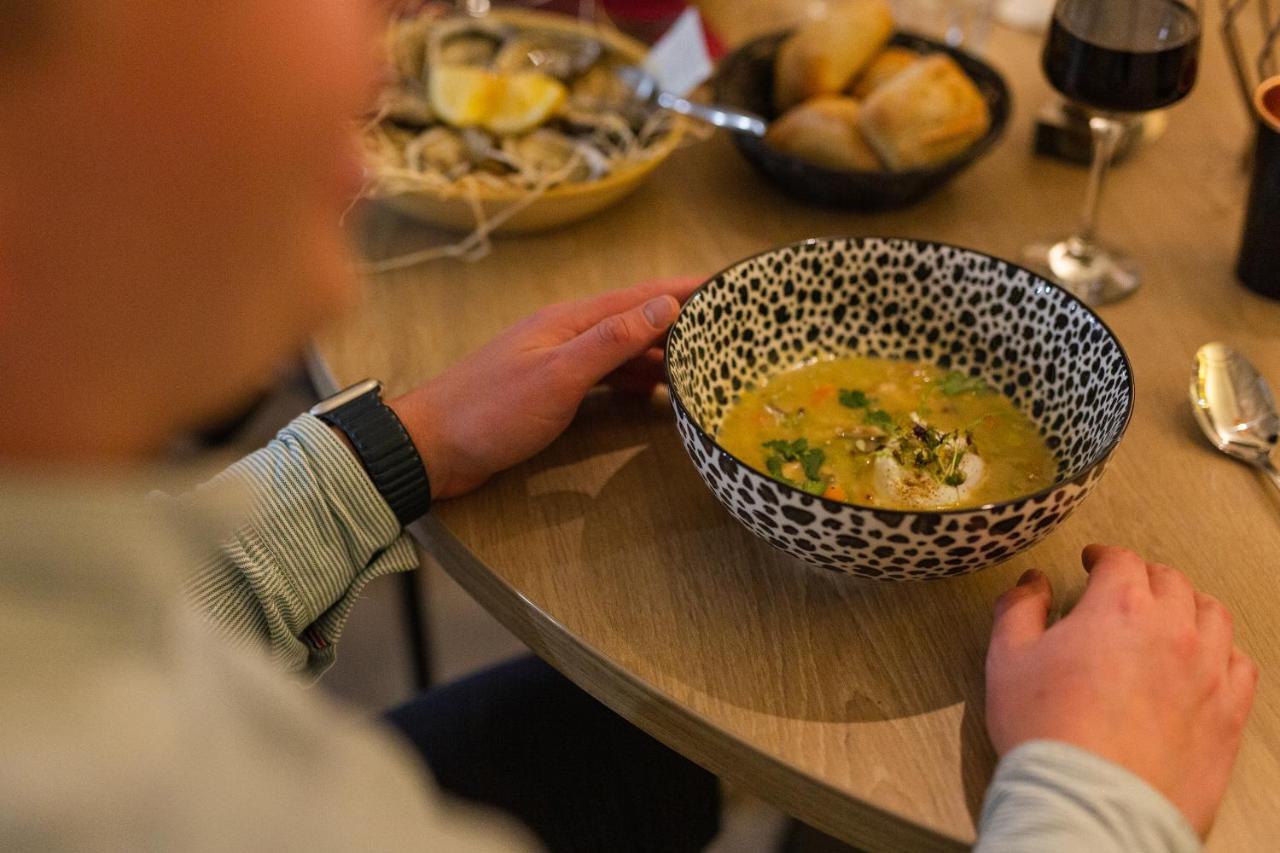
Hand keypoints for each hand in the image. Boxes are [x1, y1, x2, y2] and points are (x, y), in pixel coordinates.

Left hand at [389, 277, 701, 499]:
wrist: (432, 447)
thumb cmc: (489, 412)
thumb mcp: (558, 376)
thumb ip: (610, 341)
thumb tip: (663, 306)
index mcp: (570, 321)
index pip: (641, 297)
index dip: (686, 289)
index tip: (729, 284)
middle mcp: (568, 334)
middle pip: (637, 320)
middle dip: (683, 321)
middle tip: (732, 329)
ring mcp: (559, 362)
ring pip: (624, 351)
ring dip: (663, 355)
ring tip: (706, 362)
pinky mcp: (552, 392)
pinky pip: (608, 378)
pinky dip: (637, 383)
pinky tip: (657, 394)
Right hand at [985, 545, 1257, 835]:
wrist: (1091, 800)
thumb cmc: (1048, 732)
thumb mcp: (1008, 658)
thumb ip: (1019, 609)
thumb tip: (1031, 583)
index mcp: (1119, 606)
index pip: (1121, 560)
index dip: (1103, 556)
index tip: (1094, 562)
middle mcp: (1173, 629)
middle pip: (1170, 582)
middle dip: (1145, 577)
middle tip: (1127, 586)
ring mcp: (1207, 671)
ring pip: (1213, 616)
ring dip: (1190, 606)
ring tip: (1172, 615)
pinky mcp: (1228, 713)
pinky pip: (1240, 666)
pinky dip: (1223, 654)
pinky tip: (1205, 661)